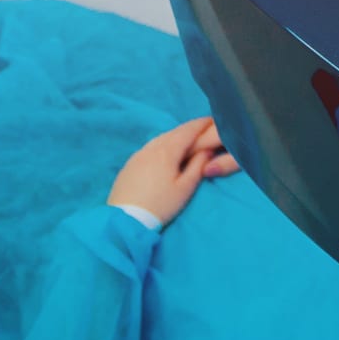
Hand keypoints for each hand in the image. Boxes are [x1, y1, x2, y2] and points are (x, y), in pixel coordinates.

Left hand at [109, 117, 236, 228]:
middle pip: (173, 132)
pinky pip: (150, 147)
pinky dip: (162, 144)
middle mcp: (151, 148)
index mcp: (167, 151)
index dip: (202, 124)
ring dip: (175, 136)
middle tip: (203, 128)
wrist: (125, 220)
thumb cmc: (160, 205)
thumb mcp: (185, 188)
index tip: (213, 120)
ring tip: (186, 139)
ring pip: (160, 138)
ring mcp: (138, 155)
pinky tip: (165, 152)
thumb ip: (198, 166)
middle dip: (189, 128)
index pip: (188, 131)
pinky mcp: (129, 164)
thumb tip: (206, 150)